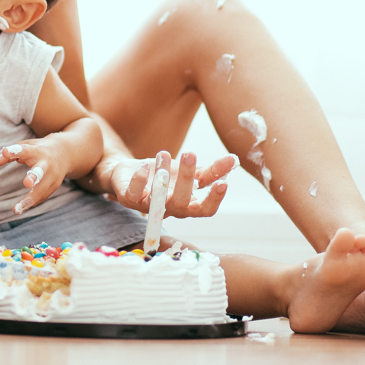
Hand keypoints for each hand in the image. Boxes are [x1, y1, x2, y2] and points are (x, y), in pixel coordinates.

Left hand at [0, 139, 69, 214]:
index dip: (14, 151)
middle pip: (41, 170)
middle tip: (27, 183)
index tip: (5, 152)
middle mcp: (46, 163)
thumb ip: (7, 156)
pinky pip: (42, 196)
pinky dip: (32, 203)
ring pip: (42, 189)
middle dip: (35, 176)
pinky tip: (21, 208)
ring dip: (30, 200)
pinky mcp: (54, 185)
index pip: (24, 150)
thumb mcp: (23, 147)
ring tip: (16, 209)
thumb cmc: (37, 150)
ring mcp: (52, 176)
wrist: (65, 152)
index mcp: (36, 150)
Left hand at [107, 150, 234, 217]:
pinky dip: (139, 179)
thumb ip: (212, 171)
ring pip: (158, 197)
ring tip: (163, 154)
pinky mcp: (129, 198)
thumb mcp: (189, 172)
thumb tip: (234, 159)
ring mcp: (148, 206)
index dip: (214, 200)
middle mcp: (169, 209)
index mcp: (186, 204)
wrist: (129, 173)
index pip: (204, 210)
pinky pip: (133, 194)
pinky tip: (144, 165)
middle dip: (186, 179)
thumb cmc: (163, 176)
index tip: (223, 183)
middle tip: (190, 154)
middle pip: (181, 202)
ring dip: (162, 175)